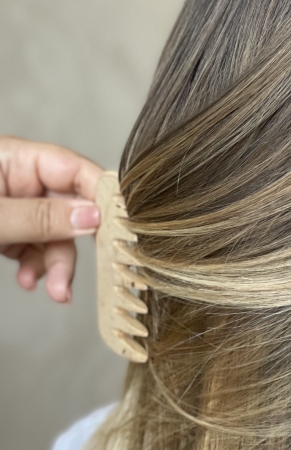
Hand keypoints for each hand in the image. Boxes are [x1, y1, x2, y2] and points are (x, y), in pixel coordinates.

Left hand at [0, 136, 103, 302]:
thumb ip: (40, 217)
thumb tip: (92, 215)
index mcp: (11, 158)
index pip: (73, 169)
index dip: (100, 196)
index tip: (120, 227)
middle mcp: (13, 177)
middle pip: (66, 206)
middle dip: (71, 245)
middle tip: (72, 281)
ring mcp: (7, 203)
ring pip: (50, 232)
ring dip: (54, 263)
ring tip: (49, 291)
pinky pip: (30, 244)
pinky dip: (34, 265)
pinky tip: (28, 281)